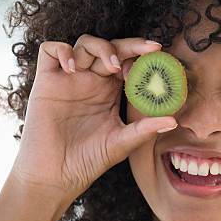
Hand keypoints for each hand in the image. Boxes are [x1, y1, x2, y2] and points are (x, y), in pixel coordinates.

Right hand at [10, 34, 177, 201]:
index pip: (128, 63)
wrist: (56, 176)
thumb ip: (145, 129)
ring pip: (83, 44)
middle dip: (131, 44)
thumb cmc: (88, 161)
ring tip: (113, 66)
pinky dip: (62, 51)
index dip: (143, 59)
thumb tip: (174, 121)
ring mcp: (69, 80)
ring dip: (101, 47)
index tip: (158, 63)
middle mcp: (91, 81)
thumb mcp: (122, 143)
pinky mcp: (46, 83)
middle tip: (150, 49)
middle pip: (110, 47)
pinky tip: (73, 69)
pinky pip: (49, 51)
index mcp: (111, 92)